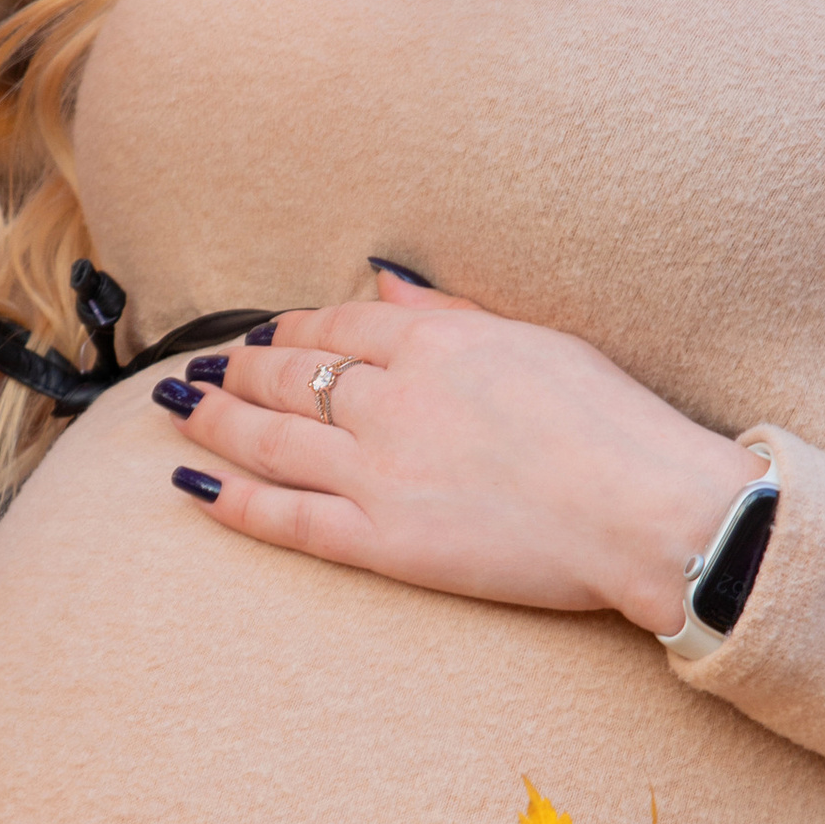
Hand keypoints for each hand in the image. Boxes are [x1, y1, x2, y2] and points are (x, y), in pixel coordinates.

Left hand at [150, 272, 758, 638]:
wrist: (646, 511)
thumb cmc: (613, 424)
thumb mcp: (534, 339)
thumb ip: (447, 313)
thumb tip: (382, 282)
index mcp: (432, 345)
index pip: (336, 330)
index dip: (292, 333)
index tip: (267, 337)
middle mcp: (391, 400)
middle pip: (289, 378)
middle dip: (237, 372)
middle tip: (202, 371)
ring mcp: (379, 472)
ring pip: (271, 440)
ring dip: (215, 421)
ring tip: (178, 410)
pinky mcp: (382, 541)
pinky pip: (287, 517)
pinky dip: (234, 500)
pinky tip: (196, 485)